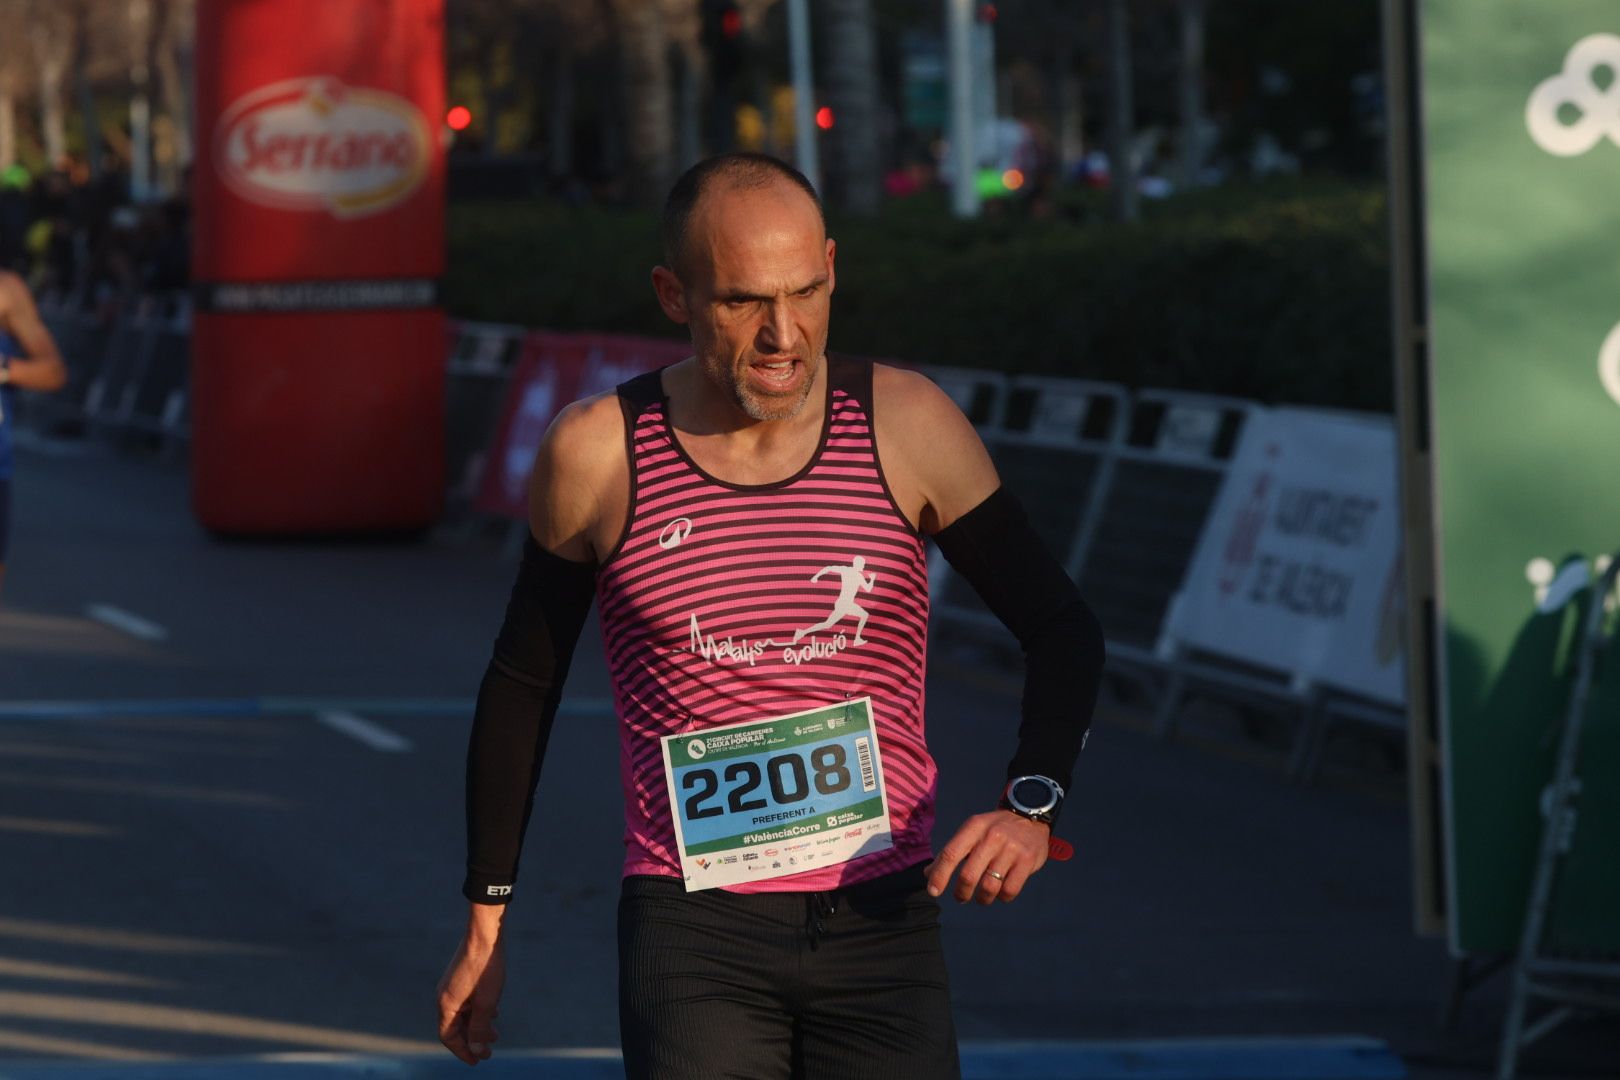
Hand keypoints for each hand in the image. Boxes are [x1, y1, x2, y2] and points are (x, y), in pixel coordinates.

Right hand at [436, 929, 504, 1064]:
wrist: (486, 934)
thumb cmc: (486, 967)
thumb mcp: (487, 1002)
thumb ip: (480, 1027)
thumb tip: (475, 1049)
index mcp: (446, 1004)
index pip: (448, 1037)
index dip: (463, 1051)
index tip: (478, 1061)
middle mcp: (445, 996)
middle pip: (455, 1027)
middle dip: (473, 1040)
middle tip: (489, 1051)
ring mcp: (452, 986)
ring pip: (463, 1014)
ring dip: (478, 1026)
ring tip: (496, 1034)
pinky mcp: (461, 978)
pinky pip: (467, 1002)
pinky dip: (479, 1012)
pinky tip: (494, 1014)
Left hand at [926, 810, 1050, 904]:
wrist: (1030, 817)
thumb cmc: (994, 829)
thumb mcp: (972, 831)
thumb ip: (951, 852)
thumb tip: (928, 874)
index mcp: (974, 827)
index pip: (950, 853)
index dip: (939, 875)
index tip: (933, 891)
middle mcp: (992, 836)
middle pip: (969, 875)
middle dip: (961, 893)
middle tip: (960, 897)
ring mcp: (1011, 848)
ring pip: (989, 887)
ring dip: (982, 898)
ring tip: (982, 897)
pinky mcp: (1028, 860)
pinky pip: (1009, 890)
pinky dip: (1002, 897)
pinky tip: (1001, 892)